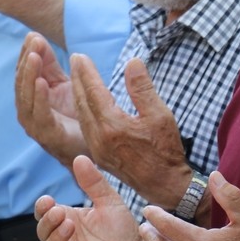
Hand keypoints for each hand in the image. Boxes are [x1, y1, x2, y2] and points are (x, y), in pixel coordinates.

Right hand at [15, 32, 85, 166]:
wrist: (97, 146)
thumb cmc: (78, 114)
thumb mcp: (64, 83)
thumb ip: (50, 64)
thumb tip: (35, 37)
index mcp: (32, 98)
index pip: (24, 73)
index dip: (26, 54)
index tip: (32, 36)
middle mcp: (30, 112)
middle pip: (22, 84)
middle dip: (27, 62)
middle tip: (34, 42)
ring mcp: (36, 126)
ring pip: (26, 99)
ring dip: (29, 76)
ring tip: (35, 57)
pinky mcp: (48, 136)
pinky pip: (41, 116)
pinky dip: (39, 98)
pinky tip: (42, 82)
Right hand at [35, 155, 153, 240]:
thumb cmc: (123, 227)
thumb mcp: (109, 200)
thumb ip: (94, 182)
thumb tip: (79, 158)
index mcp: (68, 218)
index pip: (45, 212)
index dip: (42, 207)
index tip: (48, 200)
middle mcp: (66, 238)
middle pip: (43, 231)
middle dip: (47, 221)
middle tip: (60, 212)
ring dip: (55, 238)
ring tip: (69, 226)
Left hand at [73, 53, 192, 210]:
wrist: (165, 185)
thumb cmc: (165, 149)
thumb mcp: (160, 115)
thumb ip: (142, 88)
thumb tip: (132, 62)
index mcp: (112, 126)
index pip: (94, 92)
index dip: (86, 72)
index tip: (80, 56)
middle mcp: (99, 138)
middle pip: (82, 102)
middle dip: (77, 79)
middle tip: (74, 59)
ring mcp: (97, 148)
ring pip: (81, 116)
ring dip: (78, 94)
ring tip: (77, 76)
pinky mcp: (99, 155)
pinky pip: (85, 127)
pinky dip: (83, 110)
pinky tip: (85, 102)